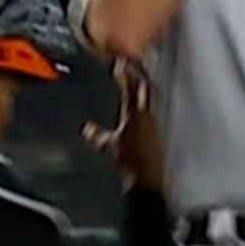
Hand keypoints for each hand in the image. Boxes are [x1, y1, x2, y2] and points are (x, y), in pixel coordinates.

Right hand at [81, 59, 164, 186]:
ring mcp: (154, 124)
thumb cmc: (130, 165)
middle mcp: (147, 115)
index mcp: (135, 114)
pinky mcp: (157, 134)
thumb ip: (98, 136)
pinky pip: (149, 112)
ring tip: (135, 81)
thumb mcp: (109, 148)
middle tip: (130, 64)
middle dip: (137, 76)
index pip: (130, 86)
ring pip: (148, 99)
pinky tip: (140, 109)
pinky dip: (144, 105)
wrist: (147, 183)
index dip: (125, 73)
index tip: (121, 62)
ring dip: (141, 89)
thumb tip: (87, 129)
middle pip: (144, 89)